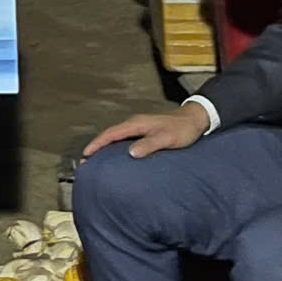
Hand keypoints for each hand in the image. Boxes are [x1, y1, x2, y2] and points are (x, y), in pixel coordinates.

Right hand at [82, 105, 210, 159]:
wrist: (195, 119)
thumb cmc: (183, 129)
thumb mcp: (167, 138)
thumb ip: (149, 145)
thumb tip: (131, 153)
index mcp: (137, 123)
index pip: (111, 133)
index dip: (98, 143)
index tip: (86, 154)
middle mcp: (135, 123)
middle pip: (110, 134)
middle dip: (97, 146)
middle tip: (86, 161)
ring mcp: (139, 126)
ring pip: (116, 136)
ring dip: (105, 146)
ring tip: (97, 160)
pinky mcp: (144, 131)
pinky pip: (124, 138)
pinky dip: (115, 146)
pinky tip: (116, 155)